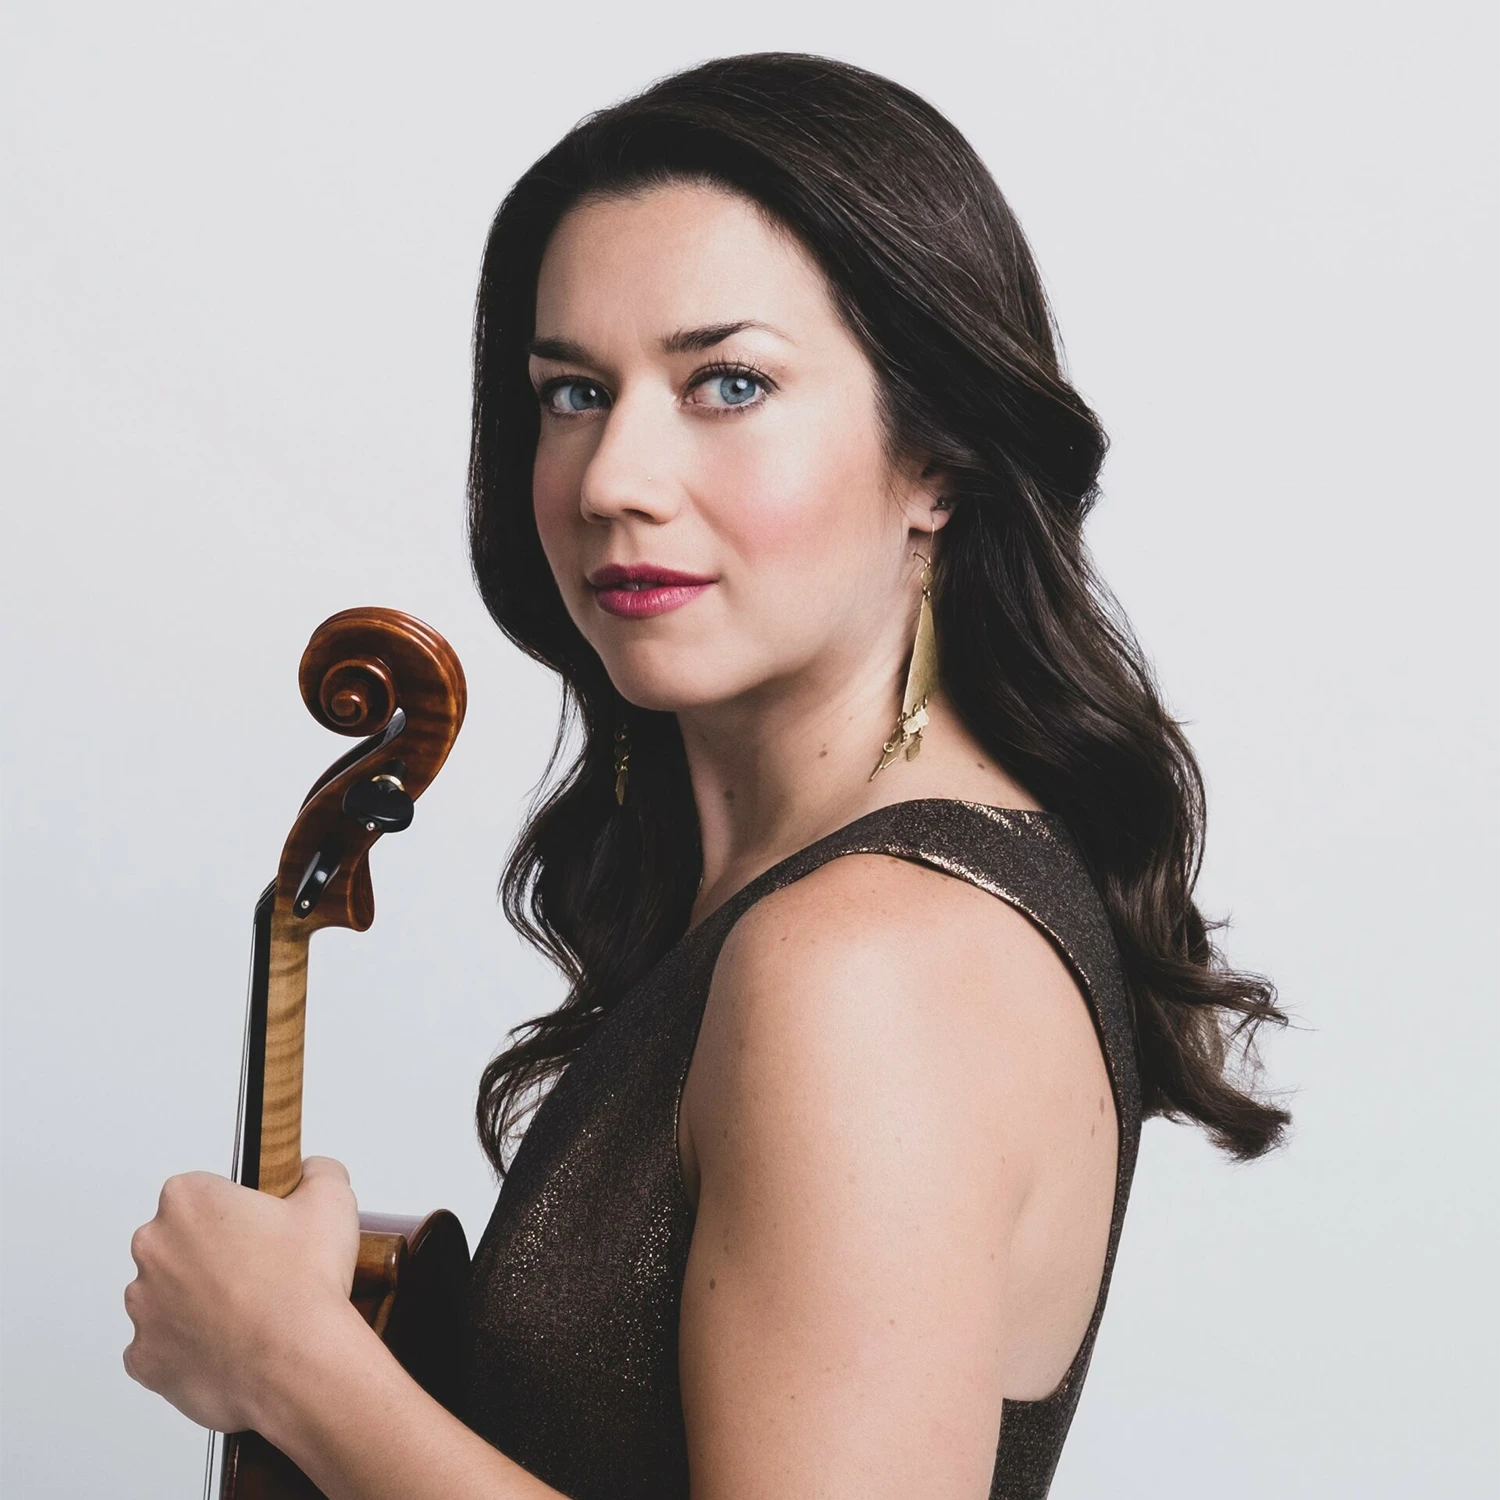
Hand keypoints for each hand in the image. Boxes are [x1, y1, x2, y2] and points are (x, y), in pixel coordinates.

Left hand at [124, 1156, 360, 1432]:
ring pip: (167, 1296)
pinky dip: (189, 1348)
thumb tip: (311, 1174)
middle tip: (260, 1272)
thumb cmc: (305, 1283)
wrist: (296, 1364)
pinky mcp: (143, 1359)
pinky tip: (231, 1347)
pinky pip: (162, 1347)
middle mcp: (153, 1249)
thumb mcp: (332, 1199)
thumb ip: (318, 1171)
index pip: (202, 1192)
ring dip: (197, 1302)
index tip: (260, 1230)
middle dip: (211, 1255)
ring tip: (250, 1315)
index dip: (235, 1211)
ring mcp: (143, 1308)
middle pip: (178, 1242)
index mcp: (188, 1201)